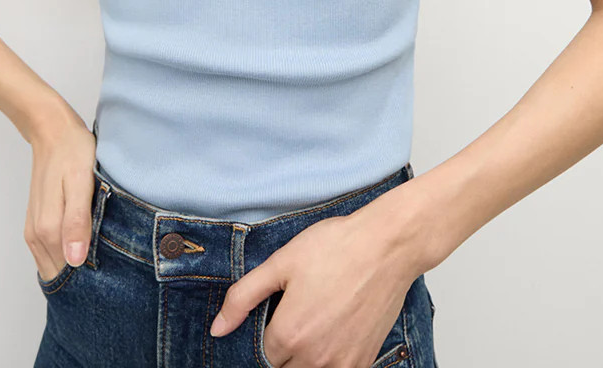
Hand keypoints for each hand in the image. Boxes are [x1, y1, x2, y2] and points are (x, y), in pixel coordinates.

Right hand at [24, 106, 96, 281]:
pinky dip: (66, 258)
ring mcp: (34, 231)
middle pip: (59, 276)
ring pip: (54, 267)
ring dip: (74, 272)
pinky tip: (85, 250)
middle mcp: (37, 236)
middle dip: (81, 282)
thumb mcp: (82, 183)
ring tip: (102, 264)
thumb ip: (77, 221)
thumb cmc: (72, 152)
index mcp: (49, 229)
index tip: (110, 281)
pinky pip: (50, 254)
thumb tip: (75, 261)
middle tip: (111, 275)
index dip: (89, 283)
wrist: (53, 130)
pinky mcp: (37, 224)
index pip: (68, 275)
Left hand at [209, 189, 421, 367]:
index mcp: (289, 335)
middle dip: (284, 346)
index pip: (262, 353)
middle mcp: (315, 359)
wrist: (386, 246)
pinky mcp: (363, 362)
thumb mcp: (280, 263)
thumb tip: (217, 329)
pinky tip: (334, 327)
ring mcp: (342, 364)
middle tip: (298, 312)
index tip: (278, 310)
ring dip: (306, 355)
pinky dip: (330, 358)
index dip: (267, 331)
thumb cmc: (335, 248)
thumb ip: (243, 298)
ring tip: (316, 318)